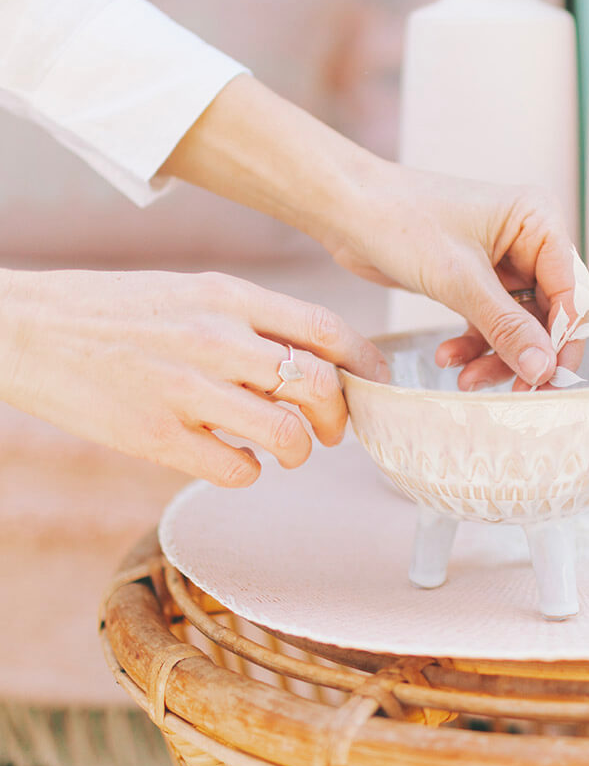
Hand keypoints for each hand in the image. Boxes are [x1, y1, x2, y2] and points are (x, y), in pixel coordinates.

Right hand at [0, 269, 387, 485]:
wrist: (29, 329)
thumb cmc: (112, 310)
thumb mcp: (189, 292)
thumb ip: (248, 318)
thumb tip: (309, 355)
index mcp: (228, 296)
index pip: (325, 328)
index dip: (366, 360)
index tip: (376, 383)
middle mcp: (216, 338)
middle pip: (320, 385)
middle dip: (340, 416)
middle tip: (331, 430)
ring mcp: (187, 389)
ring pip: (287, 435)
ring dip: (299, 452)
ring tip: (285, 451)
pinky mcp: (157, 436)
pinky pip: (237, 470)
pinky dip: (249, 473)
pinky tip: (235, 461)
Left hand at [161, 76, 581, 386]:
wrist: (345, 208)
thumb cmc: (401, 222)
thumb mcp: (458, 280)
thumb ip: (506, 326)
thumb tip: (546, 371)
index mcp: (539, 220)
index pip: (570, 291)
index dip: (562, 339)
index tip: (546, 381)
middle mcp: (527, 237)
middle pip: (547, 311)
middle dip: (525, 352)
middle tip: (512, 393)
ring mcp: (500, 259)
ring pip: (516, 323)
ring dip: (494, 354)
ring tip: (464, 380)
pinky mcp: (472, 277)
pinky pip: (487, 321)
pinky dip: (472, 343)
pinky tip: (446, 359)